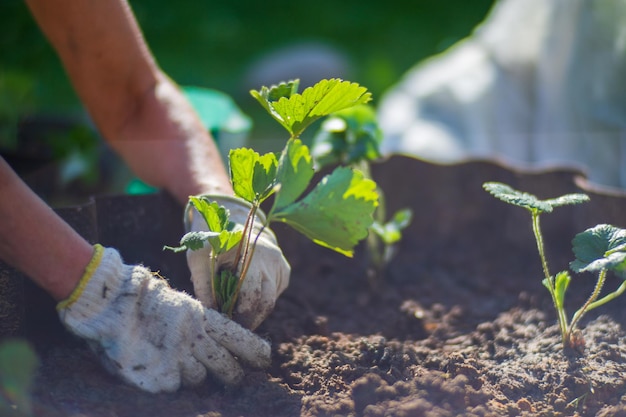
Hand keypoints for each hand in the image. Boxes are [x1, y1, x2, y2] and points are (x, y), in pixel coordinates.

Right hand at [57, 245, 269, 392]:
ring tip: (173, 361)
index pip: (239, 338)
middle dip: (233, 376)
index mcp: (201, 318)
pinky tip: (154, 367)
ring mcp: (177, 361)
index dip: (254, 351)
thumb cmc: (144, 301)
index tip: (265, 359)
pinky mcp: (159, 379)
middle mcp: (194, 341)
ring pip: (199, 380)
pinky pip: (173, 387)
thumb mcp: (180, 305)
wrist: (111, 304)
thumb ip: (198, 324)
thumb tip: (216, 342)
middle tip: (234, 378)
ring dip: (191, 376)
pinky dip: (166, 381)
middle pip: (227, 368)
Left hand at [186, 195, 290, 329]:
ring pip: (271, 301)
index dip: (241, 315)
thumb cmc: (211, 236)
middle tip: (232, 328)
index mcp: (251, 252)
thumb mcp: (198, 256)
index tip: (226, 325)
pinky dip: (260, 301)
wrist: (234, 216)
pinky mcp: (284, 271)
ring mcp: (280, 265)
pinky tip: (245, 296)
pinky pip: (273, 294)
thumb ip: (203, 285)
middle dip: (249, 320)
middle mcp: (271, 258)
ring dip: (254, 311)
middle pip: (266, 302)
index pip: (252, 294)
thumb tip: (210, 315)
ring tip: (235, 312)